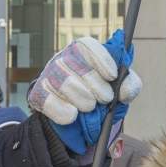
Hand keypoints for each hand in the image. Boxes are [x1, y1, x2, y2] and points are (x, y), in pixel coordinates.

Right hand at [29, 31, 142, 155]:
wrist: (78, 121)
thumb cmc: (99, 97)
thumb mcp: (120, 90)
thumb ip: (129, 85)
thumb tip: (123, 89)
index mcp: (81, 52)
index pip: (85, 45)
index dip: (100, 59)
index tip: (112, 76)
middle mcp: (62, 60)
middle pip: (74, 64)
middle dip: (94, 85)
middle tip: (105, 99)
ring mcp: (47, 76)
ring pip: (62, 82)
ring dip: (81, 98)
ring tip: (89, 107)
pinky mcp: (37, 95)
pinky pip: (47, 100)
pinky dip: (62, 110)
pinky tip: (73, 116)